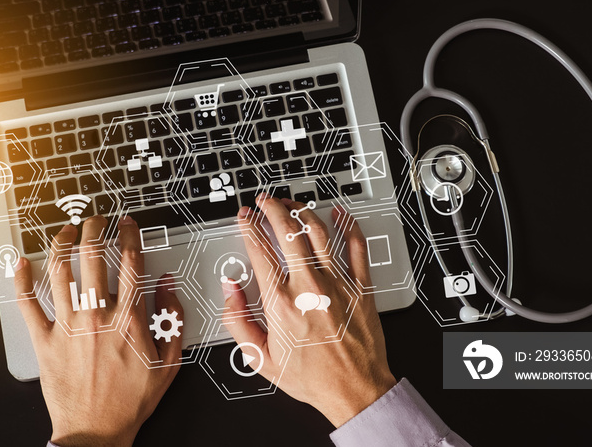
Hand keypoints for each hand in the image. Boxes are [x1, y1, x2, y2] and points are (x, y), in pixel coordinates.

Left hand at [14, 216, 182, 446]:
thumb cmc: (130, 399)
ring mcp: (68, 326)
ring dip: (62, 244)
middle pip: (93, 258)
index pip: (131, 263)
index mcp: (128, 319)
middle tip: (96, 220)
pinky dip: (22, 281)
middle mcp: (96, 316)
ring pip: (60, 272)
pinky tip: (22, 263)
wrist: (96, 431)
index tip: (127, 224)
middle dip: (95, 229)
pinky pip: (28, 305)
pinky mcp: (44, 341)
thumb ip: (173, 319)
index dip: (130, 235)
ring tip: (67, 231)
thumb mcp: (168, 362)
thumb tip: (169, 286)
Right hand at [223, 195, 396, 427]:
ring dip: (302, 210)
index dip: (249, 227)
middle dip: (272, 208)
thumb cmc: (311, 377)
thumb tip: (230, 289)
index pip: (259, 251)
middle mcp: (309, 287)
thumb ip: (238, 321)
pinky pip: (356, 246)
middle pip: (287, 231)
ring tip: (292, 203)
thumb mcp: (260, 358)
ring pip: (319, 232)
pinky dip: (348, 225)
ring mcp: (337, 284)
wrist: (354, 390)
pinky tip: (340, 213)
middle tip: (265, 200)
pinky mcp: (361, 286)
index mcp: (281, 303)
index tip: (245, 217)